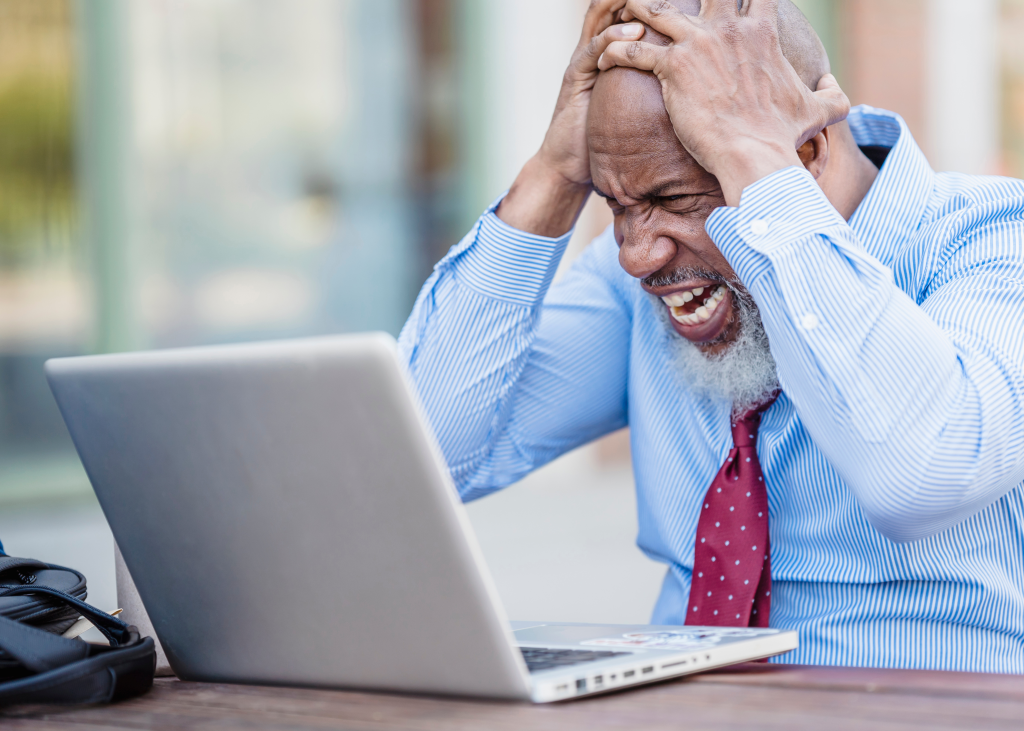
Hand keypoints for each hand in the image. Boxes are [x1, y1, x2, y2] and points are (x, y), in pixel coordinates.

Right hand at [497, 0, 644, 236]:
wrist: (569, 165)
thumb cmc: (604, 137)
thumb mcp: (636, 105)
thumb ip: (654, 88)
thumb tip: (695, 86)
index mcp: (612, 52)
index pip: (630, 12)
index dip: (652, 2)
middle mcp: (595, 49)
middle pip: (613, 6)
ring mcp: (583, 61)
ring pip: (601, 18)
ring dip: (625, 4)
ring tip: (650, 0)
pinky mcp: (575, 78)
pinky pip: (592, 50)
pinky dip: (612, 39)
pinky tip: (633, 34)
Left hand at [598, 0, 849, 205]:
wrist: (755, 156)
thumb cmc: (784, 136)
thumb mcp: (819, 111)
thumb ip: (831, 94)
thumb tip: (836, 90)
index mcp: (760, 32)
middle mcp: (728, 28)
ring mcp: (698, 44)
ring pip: (657, 11)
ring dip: (638, 9)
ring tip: (623, 8)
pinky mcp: (672, 67)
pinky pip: (633, 51)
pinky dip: (615, 52)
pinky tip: (603, 57)